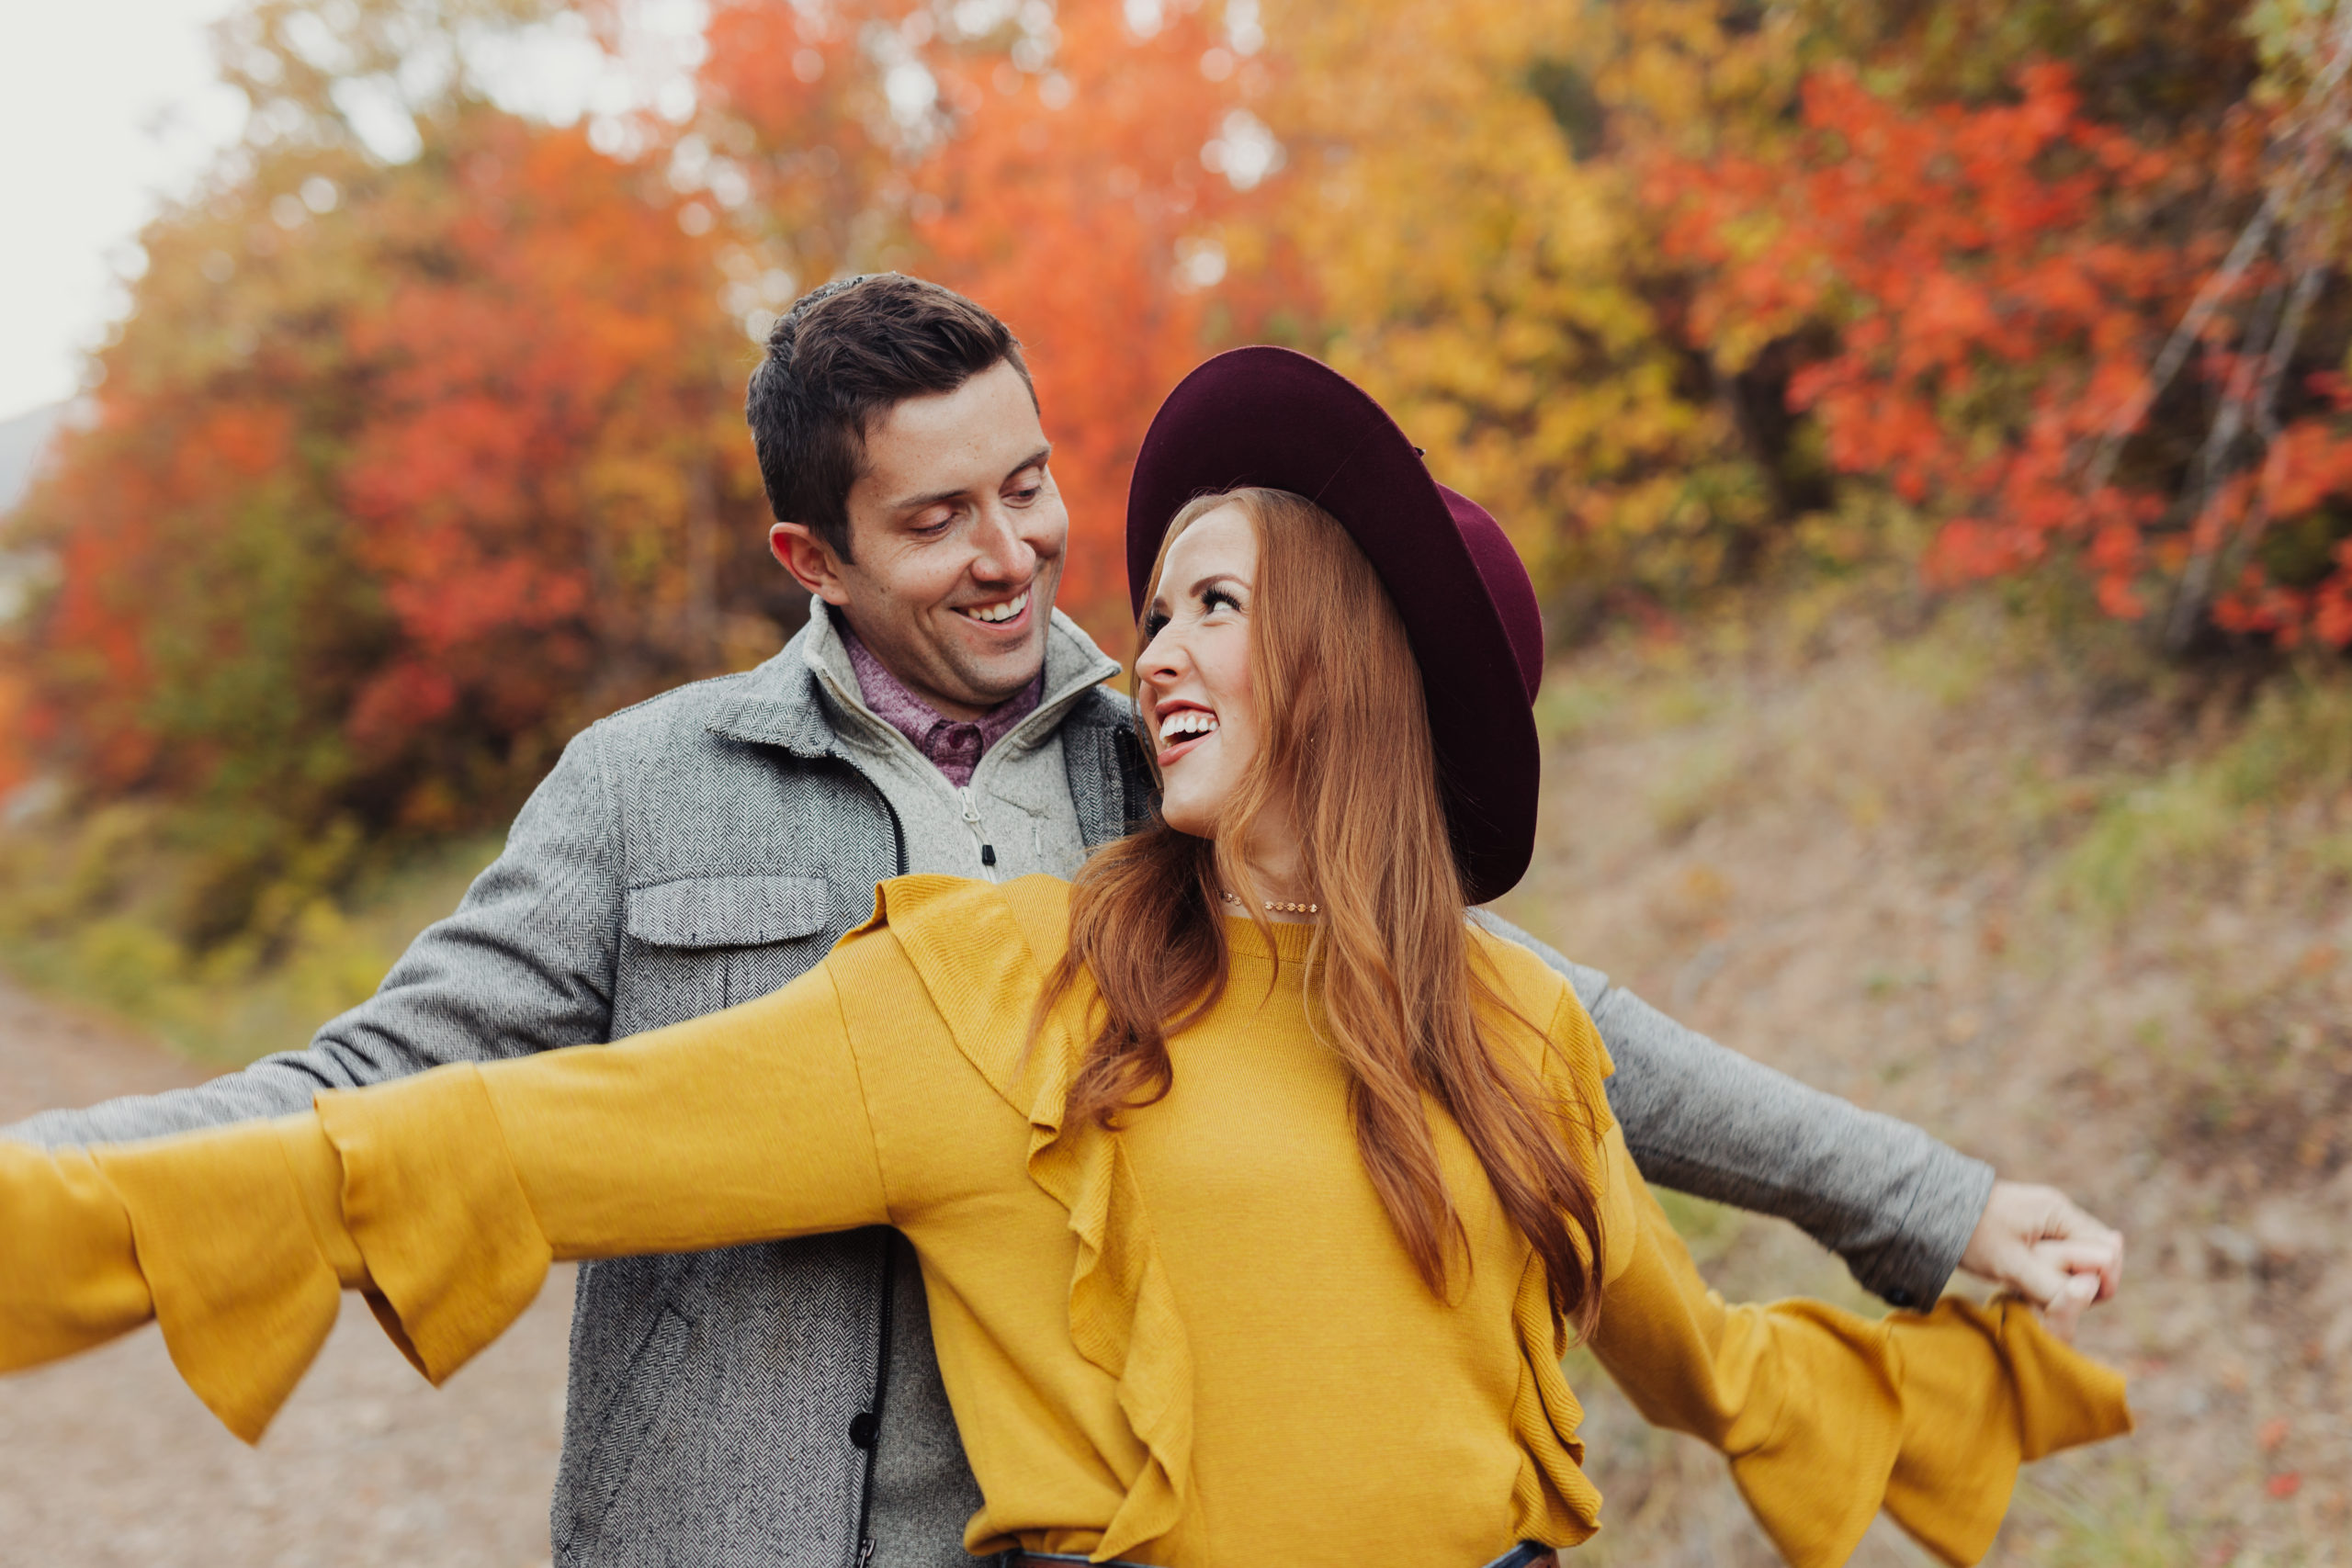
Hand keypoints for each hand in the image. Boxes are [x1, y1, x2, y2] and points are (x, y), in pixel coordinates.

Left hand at [1958, 1181, 2122, 1340]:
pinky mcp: (2032, 1230)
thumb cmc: (1971, 1234)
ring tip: (2032, 1288)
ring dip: (2063, 1278)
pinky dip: (2048, 1272)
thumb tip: (2092, 1293)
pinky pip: (2057, 1256)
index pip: (2107, 1252)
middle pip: (2096, 1255)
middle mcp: (2059, 1212)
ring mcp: (2046, 1220)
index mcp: (2060, 1213)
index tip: (2073, 1300)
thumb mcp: (2011, 1265)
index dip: (2098, 1281)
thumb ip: (2053, 1281)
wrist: (1932, 1210)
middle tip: (2048, 1294)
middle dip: (2082, 1280)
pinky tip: (2024, 1282)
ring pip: (2076, 1259)